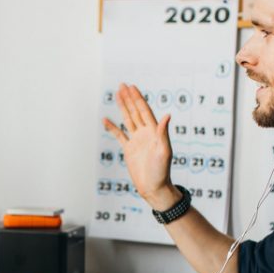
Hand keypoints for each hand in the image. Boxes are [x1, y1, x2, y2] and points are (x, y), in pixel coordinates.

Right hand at [103, 84, 178, 209]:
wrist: (153, 187)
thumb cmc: (161, 171)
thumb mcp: (164, 151)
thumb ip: (163, 133)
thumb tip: (167, 115)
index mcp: (154, 132)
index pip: (144, 111)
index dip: (138, 98)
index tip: (132, 87)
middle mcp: (145, 133)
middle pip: (135, 111)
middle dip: (129, 98)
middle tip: (122, 85)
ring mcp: (136, 140)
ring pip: (127, 120)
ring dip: (123, 107)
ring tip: (117, 95)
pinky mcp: (129, 149)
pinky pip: (119, 135)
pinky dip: (112, 127)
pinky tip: (105, 120)